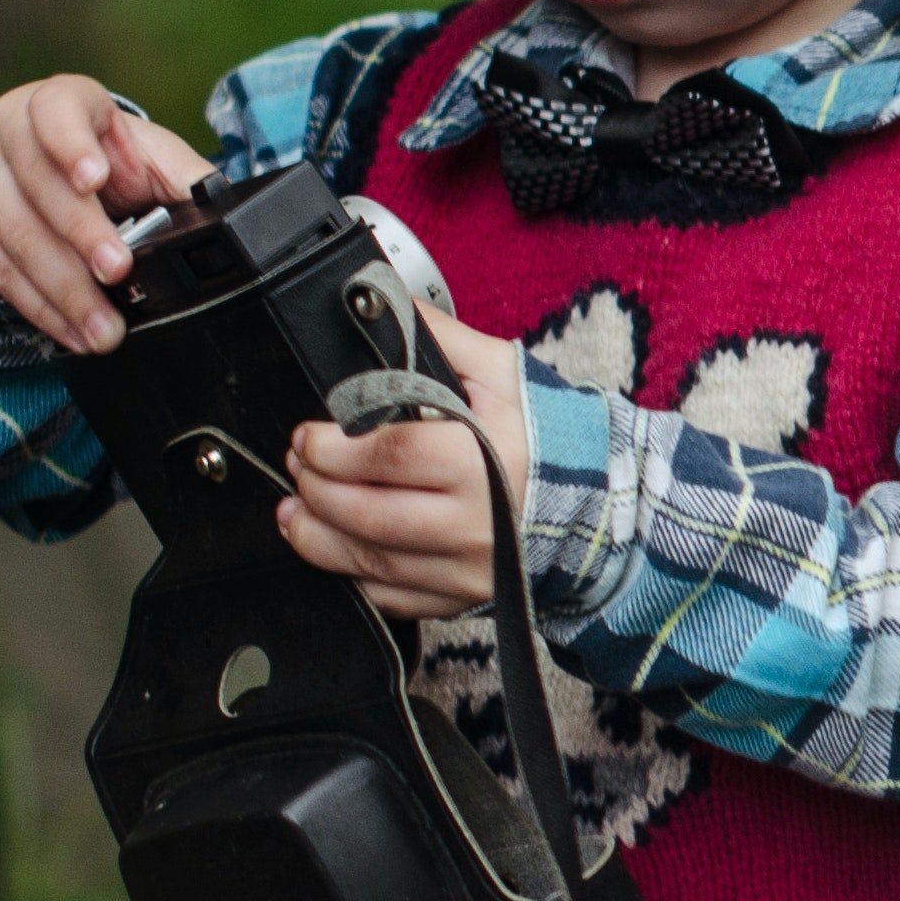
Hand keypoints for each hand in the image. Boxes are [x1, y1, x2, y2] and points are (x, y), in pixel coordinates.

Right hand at [0, 75, 212, 354]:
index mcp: (62, 100)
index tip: (96, 178)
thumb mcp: (156, 159)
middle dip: (79, 236)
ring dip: (59, 288)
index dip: (72, 143)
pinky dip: (34, 305)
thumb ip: (188, 181)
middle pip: (35, 181)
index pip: (57, 109)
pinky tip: (69, 329)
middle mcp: (8, 126)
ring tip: (102, 328)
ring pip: (10, 231)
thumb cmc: (114, 162)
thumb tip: (232, 218)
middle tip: (116, 273)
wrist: (61, 172)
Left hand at [279, 312, 536, 620]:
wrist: (603, 500)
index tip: (306, 437)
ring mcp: (467, 569)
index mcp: (480, 460)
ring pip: (368, 564)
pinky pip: (392, 598)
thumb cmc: (549, 434)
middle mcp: (473, 523)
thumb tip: (380, 302)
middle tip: (299, 464)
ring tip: (296, 509)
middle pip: (365, 514)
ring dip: (316, 536)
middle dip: (315, 488)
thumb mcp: (500, 372)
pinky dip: (353, 577)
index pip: (385, 457)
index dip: (331, 450)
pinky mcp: (463, 599)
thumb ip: (436, 338)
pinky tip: (336, 548)